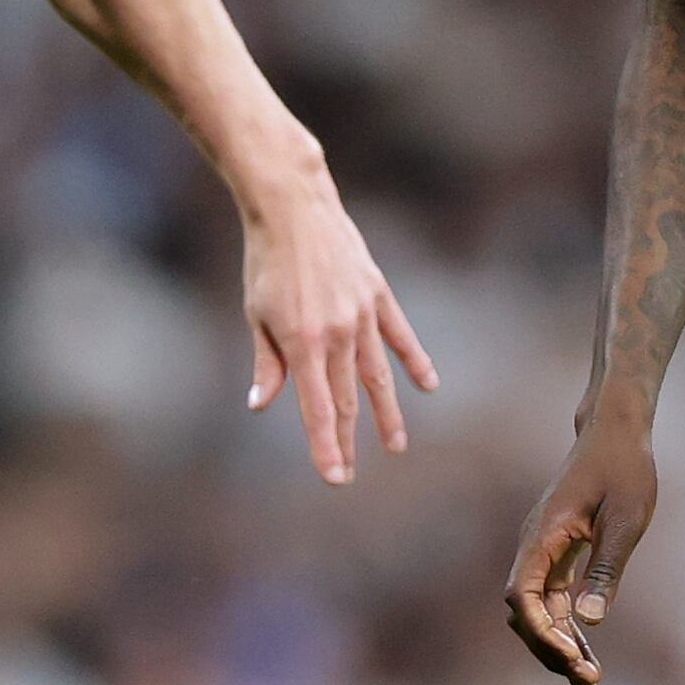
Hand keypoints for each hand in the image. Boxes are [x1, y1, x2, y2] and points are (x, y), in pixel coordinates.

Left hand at [239, 164, 438, 484]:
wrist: (292, 206)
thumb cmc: (266, 261)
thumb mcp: (257, 314)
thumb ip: (267, 362)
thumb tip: (262, 404)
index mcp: (304, 343)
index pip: (317, 409)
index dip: (325, 447)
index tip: (335, 478)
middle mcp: (339, 334)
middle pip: (347, 399)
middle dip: (347, 440)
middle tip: (349, 472)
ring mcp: (362, 314)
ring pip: (377, 376)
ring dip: (385, 414)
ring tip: (395, 445)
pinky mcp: (377, 294)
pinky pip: (400, 335)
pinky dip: (414, 361)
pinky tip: (427, 386)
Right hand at [502, 411, 662, 684]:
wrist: (616, 431)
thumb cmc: (624, 468)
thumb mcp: (625, 520)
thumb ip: (606, 571)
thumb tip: (589, 623)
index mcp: (541, 538)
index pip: (524, 599)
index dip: (543, 634)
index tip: (574, 658)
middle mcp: (534, 549)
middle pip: (529, 616)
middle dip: (554, 654)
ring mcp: (544, 555)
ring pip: (542, 615)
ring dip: (561, 652)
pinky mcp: (559, 557)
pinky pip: (556, 603)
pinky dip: (569, 632)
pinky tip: (589, 659)